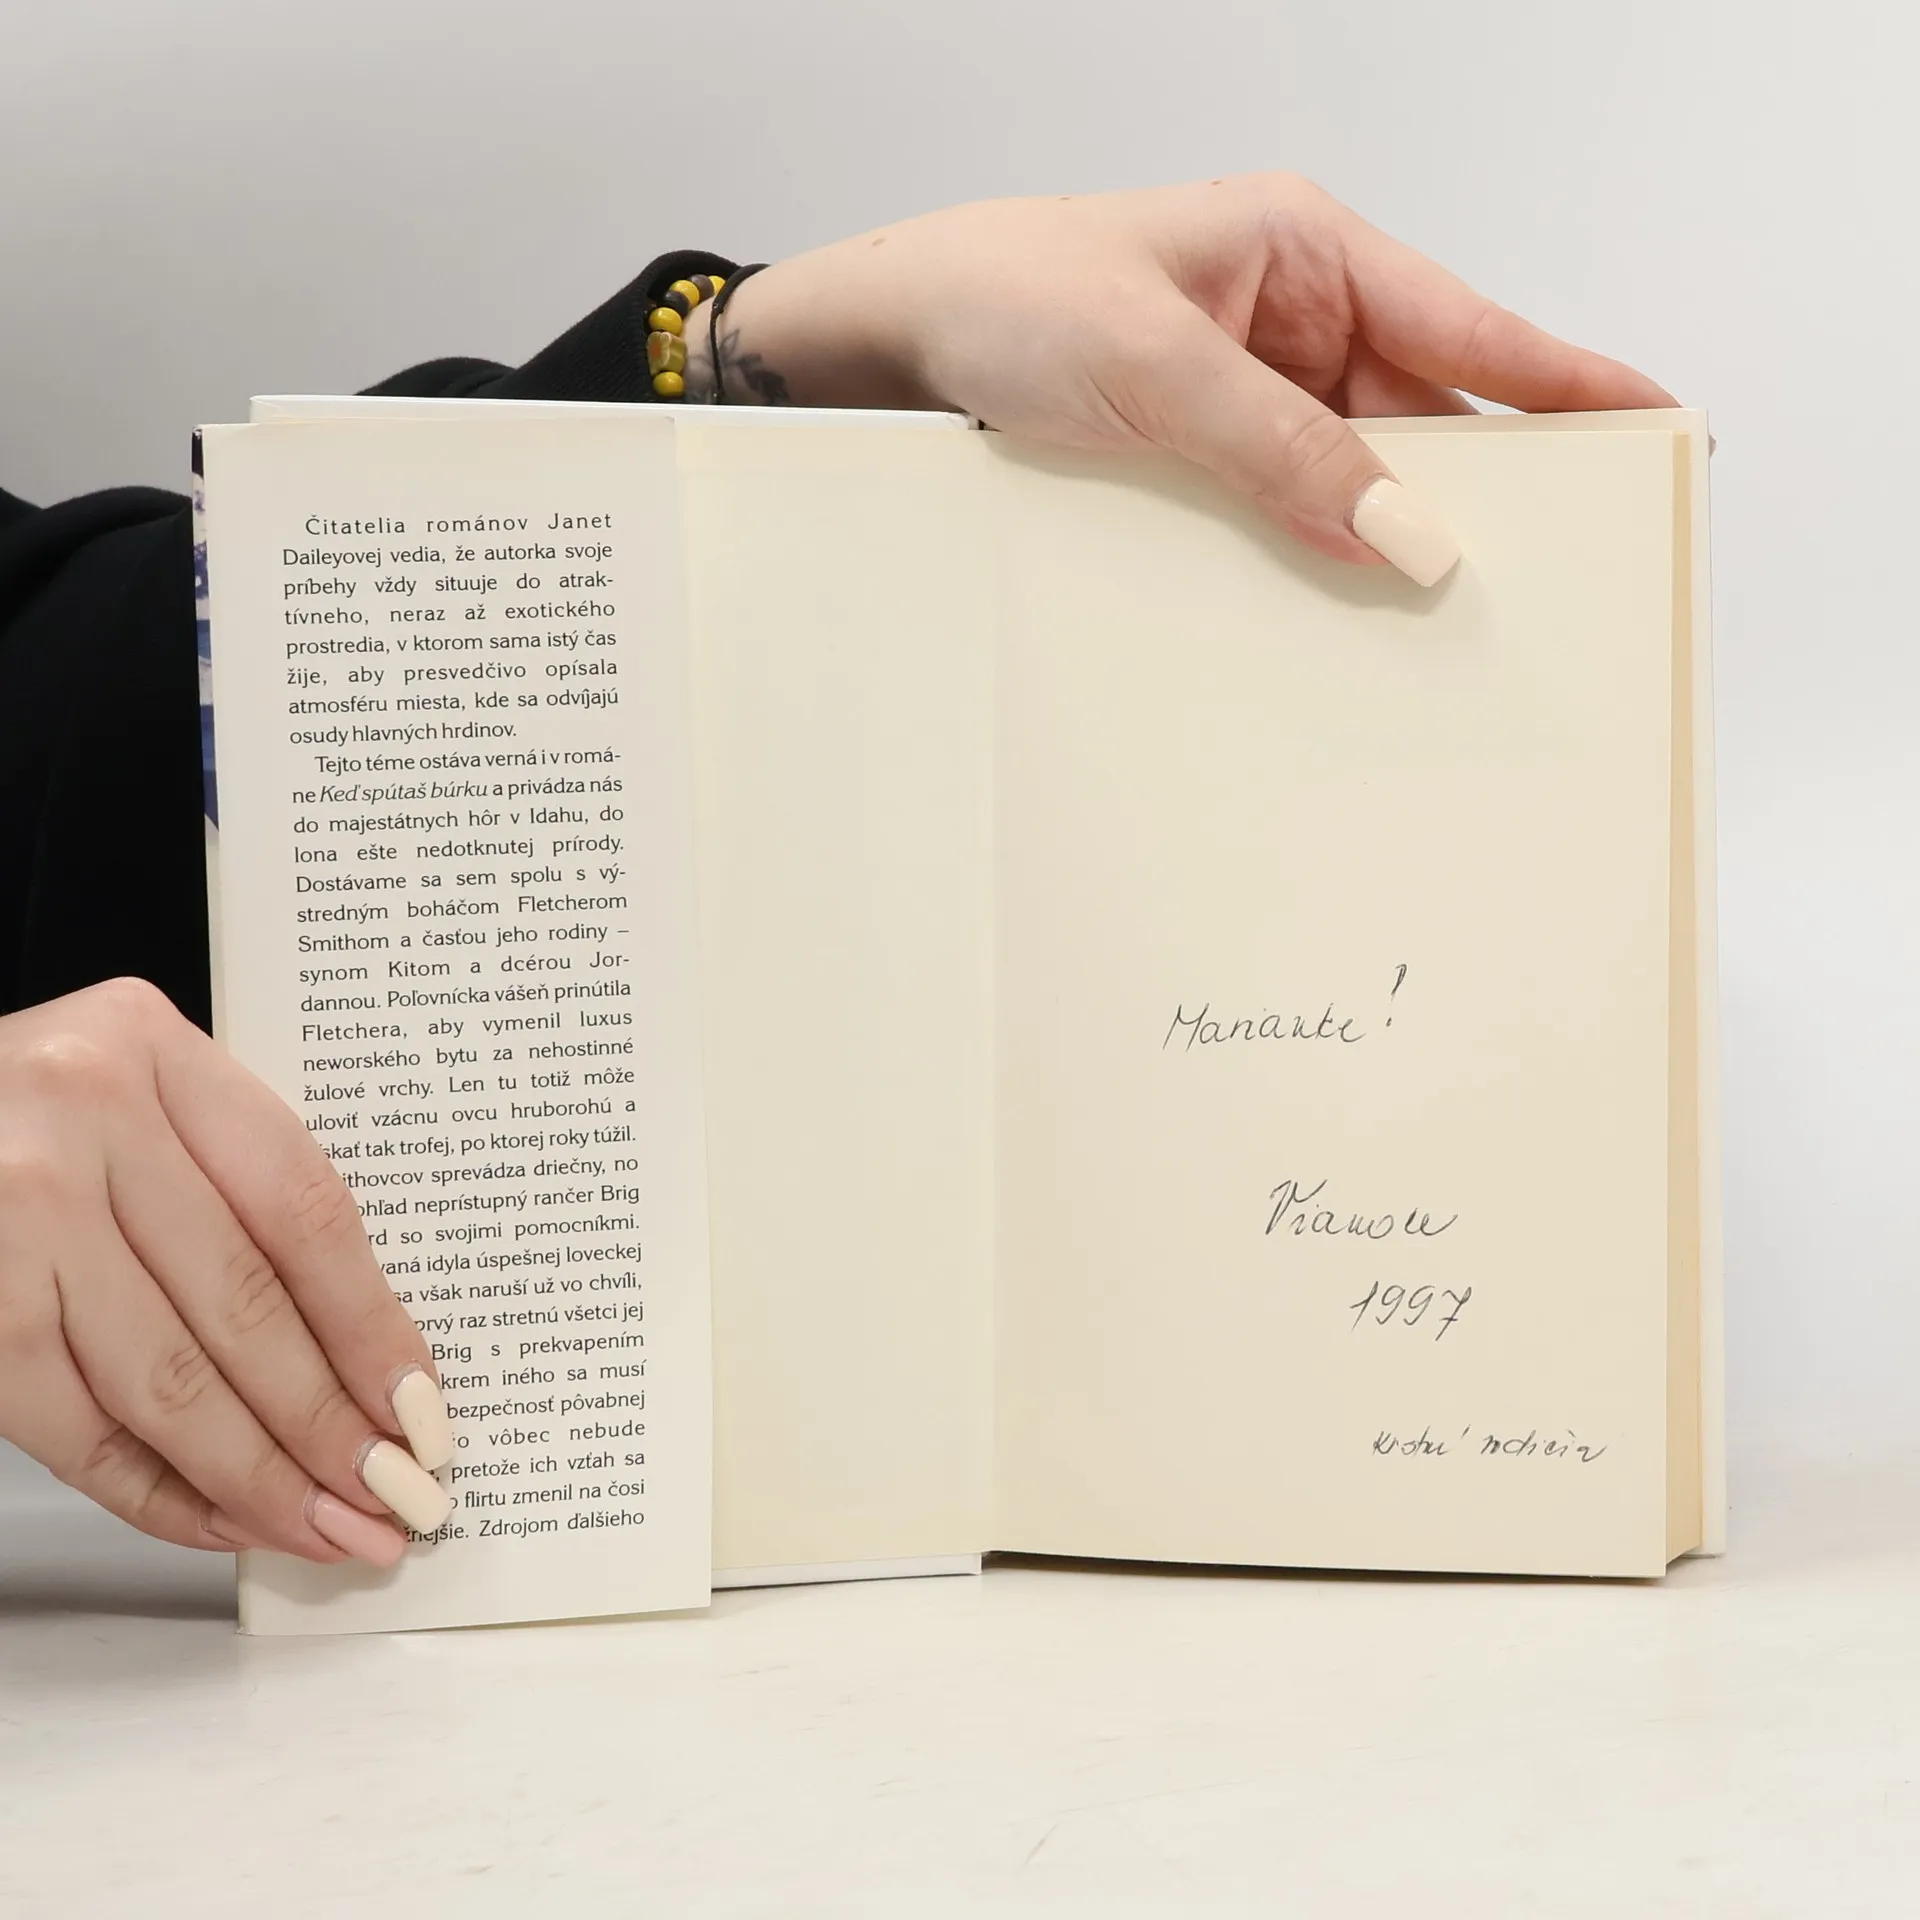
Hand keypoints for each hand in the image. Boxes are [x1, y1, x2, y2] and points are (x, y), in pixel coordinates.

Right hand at [0, 979, 455, 1562]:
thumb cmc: (22, 1118)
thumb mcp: (135, 1103)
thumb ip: (231, 1188)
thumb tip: (362, 1354)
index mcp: (153, 1050)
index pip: (303, 1207)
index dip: (372, 1324)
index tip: (421, 1406)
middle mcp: (83, 1118)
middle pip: (246, 1302)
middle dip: (330, 1424)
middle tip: (392, 1494)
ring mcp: (16, 1212)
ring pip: (169, 1380)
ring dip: (260, 1476)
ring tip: (327, 1526)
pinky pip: (76, 1428)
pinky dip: (158, 1493)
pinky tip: (220, 1521)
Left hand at [704, 173, 1677, 583]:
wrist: (883, 346)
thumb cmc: (1005, 294)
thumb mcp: (1154, 367)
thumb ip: (1284, 451)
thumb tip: (1411, 536)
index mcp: (1307, 254)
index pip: (1470, 328)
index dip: (1569, 388)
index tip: (1658, 432)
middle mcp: (1291, 326)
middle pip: (1426, 421)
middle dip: (1480, 498)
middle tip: (1550, 579)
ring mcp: (1246, 402)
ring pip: (1353, 484)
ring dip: (1381, 547)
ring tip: (1443, 628)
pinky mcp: (1198, 465)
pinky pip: (1280, 518)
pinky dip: (1305, 565)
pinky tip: (1328, 620)